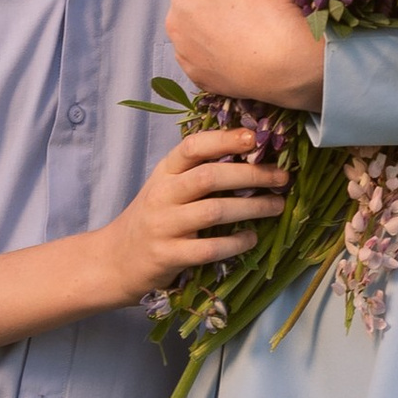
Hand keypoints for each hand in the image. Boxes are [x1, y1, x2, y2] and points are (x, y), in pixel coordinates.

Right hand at [103, 127, 287, 301]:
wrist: (115, 260)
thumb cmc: (152, 219)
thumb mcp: (167, 187)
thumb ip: (197, 172)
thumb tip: (250, 156)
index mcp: (164, 172)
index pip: (192, 147)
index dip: (224, 139)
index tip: (255, 137)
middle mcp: (162, 195)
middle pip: (209, 177)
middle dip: (251, 174)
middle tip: (281, 177)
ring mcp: (164, 226)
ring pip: (213, 212)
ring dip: (252, 207)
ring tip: (277, 205)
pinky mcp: (168, 256)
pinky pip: (209, 249)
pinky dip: (235, 243)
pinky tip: (251, 238)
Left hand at [167, 0, 326, 109]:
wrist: (286, 62)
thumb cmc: (270, 0)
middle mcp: (173, 19)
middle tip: (262, 2)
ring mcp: (185, 52)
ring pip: (209, 29)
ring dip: (227, 25)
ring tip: (257, 26)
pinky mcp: (198, 78)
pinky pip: (212, 58)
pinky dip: (227, 53)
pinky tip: (249, 50)